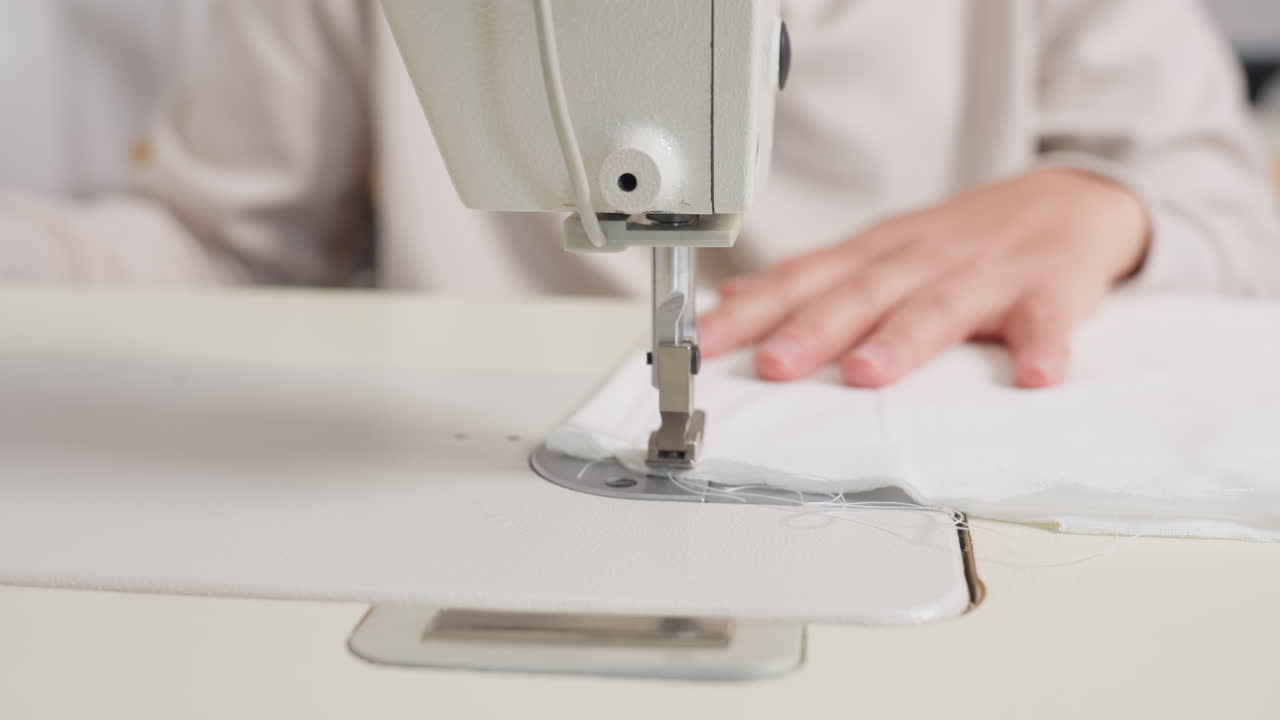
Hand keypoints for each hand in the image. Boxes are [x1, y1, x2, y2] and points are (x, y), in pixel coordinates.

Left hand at [698, 168, 1149, 387]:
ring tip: (868, 373)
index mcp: (875, 256)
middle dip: (812, 330)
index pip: (802, 281)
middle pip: (859, 295)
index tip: (704, 343)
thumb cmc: (960, 240)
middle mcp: (919, 260)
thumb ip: (811, 281)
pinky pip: (1045, 321)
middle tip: (774, 365)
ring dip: (902, 340)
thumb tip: (729, 304)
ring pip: (937, 307)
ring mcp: (985, 273)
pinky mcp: (1048, 289)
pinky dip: (1040, 347)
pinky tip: (1032, 377)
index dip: (751, 312)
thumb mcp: (879, 250)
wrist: (1068, 198)